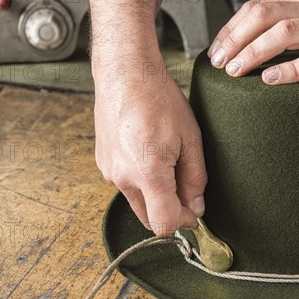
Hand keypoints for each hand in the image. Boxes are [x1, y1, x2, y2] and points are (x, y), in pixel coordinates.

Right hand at [94, 72, 206, 235]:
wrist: (126, 74)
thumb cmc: (159, 100)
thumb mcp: (190, 140)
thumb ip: (195, 179)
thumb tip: (196, 208)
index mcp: (147, 173)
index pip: (164, 224)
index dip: (183, 222)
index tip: (194, 210)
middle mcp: (122, 178)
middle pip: (149, 219)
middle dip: (169, 211)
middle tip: (186, 188)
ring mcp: (108, 171)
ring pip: (137, 202)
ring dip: (154, 195)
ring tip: (167, 162)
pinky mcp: (102, 163)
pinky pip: (125, 184)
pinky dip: (140, 181)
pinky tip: (150, 153)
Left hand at [207, 0, 298, 83]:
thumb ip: (297, 23)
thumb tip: (262, 43)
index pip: (257, 8)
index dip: (231, 29)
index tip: (216, 50)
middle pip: (262, 16)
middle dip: (234, 40)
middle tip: (218, 63)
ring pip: (283, 35)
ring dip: (253, 53)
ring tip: (235, 71)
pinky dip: (290, 70)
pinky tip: (271, 80)